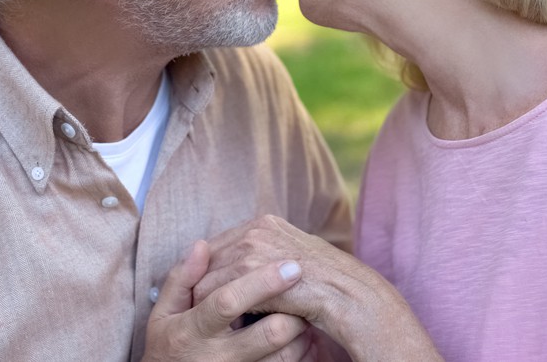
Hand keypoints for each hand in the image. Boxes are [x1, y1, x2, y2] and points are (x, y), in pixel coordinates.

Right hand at [143, 240, 316, 361]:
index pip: (228, 302)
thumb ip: (181, 279)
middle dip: (294, 310)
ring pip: (284, 356)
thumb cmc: (169, 340)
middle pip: (268, 333)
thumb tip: (202, 245)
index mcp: (194, 329)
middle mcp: (217, 355)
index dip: (261, 283)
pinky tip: (306, 338)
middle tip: (307, 288)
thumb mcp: (164, 312)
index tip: (290, 266)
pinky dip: (302, 353)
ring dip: (302, 332)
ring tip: (307, 312)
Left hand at [192, 216, 442, 361]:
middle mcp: (257, 228)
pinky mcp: (250, 270)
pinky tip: (216, 325)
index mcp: (266, 222)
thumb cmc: (323, 286)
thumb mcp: (289, 264)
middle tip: (195, 307)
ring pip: (206, 274)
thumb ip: (265, 258)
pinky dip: (210, 310)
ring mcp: (253, 247)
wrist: (350, 298)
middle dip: (200, 282)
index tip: (200, 290)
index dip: (208, 268)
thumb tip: (237, 264)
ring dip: (202, 299)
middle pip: (208, 255)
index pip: (220, 243)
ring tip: (203, 319)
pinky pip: (213, 292)